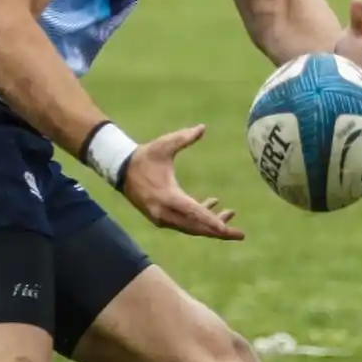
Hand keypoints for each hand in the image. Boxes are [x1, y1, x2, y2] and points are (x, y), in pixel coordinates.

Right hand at [121, 125, 243, 241]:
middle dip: (219, 232)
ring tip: (232, 214)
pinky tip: (214, 203)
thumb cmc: (144, 156)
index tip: (226, 229)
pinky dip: (199, 218)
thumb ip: (184, 137)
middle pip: (196, 228)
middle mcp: (165, 213)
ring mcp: (162, 218)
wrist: (120, 170)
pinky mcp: (161, 218)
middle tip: (240, 234)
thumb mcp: (164, 145)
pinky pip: (185, 223)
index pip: (194, 213)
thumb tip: (202, 128)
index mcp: (168, 197)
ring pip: (191, 228)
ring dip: (211, 225)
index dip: (211, 221)